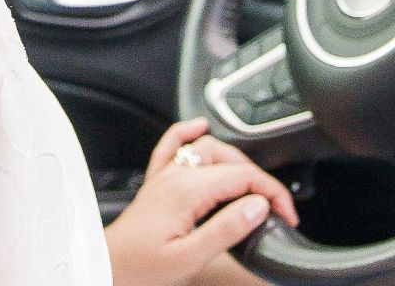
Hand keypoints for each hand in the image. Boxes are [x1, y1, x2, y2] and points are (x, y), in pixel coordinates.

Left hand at [104, 117, 300, 285]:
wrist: (107, 267)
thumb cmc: (142, 268)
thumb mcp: (190, 257)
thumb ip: (226, 229)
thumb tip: (257, 206)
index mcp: (187, 191)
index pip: (244, 177)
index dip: (273, 193)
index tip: (287, 214)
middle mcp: (176, 175)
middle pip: (232, 161)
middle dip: (262, 180)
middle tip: (277, 208)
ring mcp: (166, 175)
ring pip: (209, 148)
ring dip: (237, 160)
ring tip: (256, 185)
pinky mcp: (158, 181)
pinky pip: (172, 144)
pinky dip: (187, 132)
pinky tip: (199, 127)